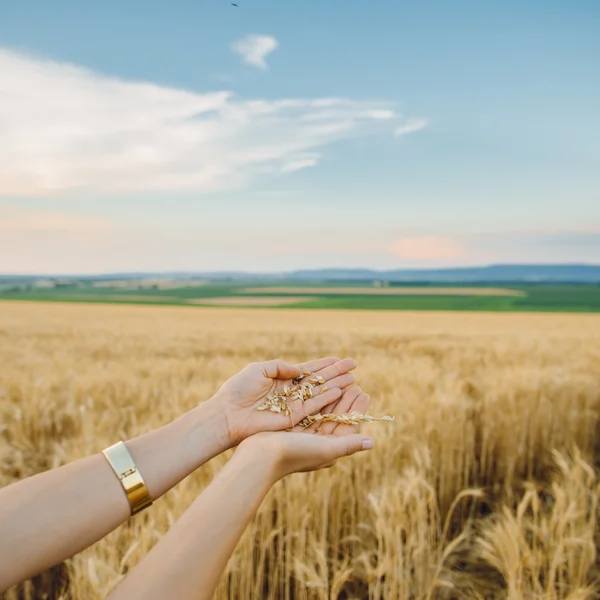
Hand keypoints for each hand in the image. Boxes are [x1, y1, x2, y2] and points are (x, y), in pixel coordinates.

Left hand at [211, 357, 356, 445]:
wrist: (227, 414)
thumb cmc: (237, 390)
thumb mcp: (258, 369)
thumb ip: (280, 366)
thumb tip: (300, 369)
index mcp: (282, 380)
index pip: (308, 371)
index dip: (324, 365)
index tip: (340, 359)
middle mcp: (291, 393)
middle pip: (318, 382)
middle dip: (336, 374)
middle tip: (354, 366)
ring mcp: (293, 406)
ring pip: (320, 394)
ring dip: (336, 386)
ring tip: (353, 378)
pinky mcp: (292, 419)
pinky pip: (313, 407)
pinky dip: (326, 399)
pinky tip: (340, 391)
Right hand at [238, 385, 372, 479]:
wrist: (260, 457)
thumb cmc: (293, 454)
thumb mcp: (325, 448)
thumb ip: (348, 444)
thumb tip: (372, 442)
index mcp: (329, 451)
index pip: (347, 427)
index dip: (356, 410)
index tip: (364, 393)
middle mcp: (318, 444)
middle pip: (337, 419)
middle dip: (347, 401)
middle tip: (356, 383)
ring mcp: (305, 436)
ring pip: (324, 413)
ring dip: (334, 398)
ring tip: (342, 382)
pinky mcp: (292, 429)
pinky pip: (309, 412)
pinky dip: (317, 399)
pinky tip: (320, 388)